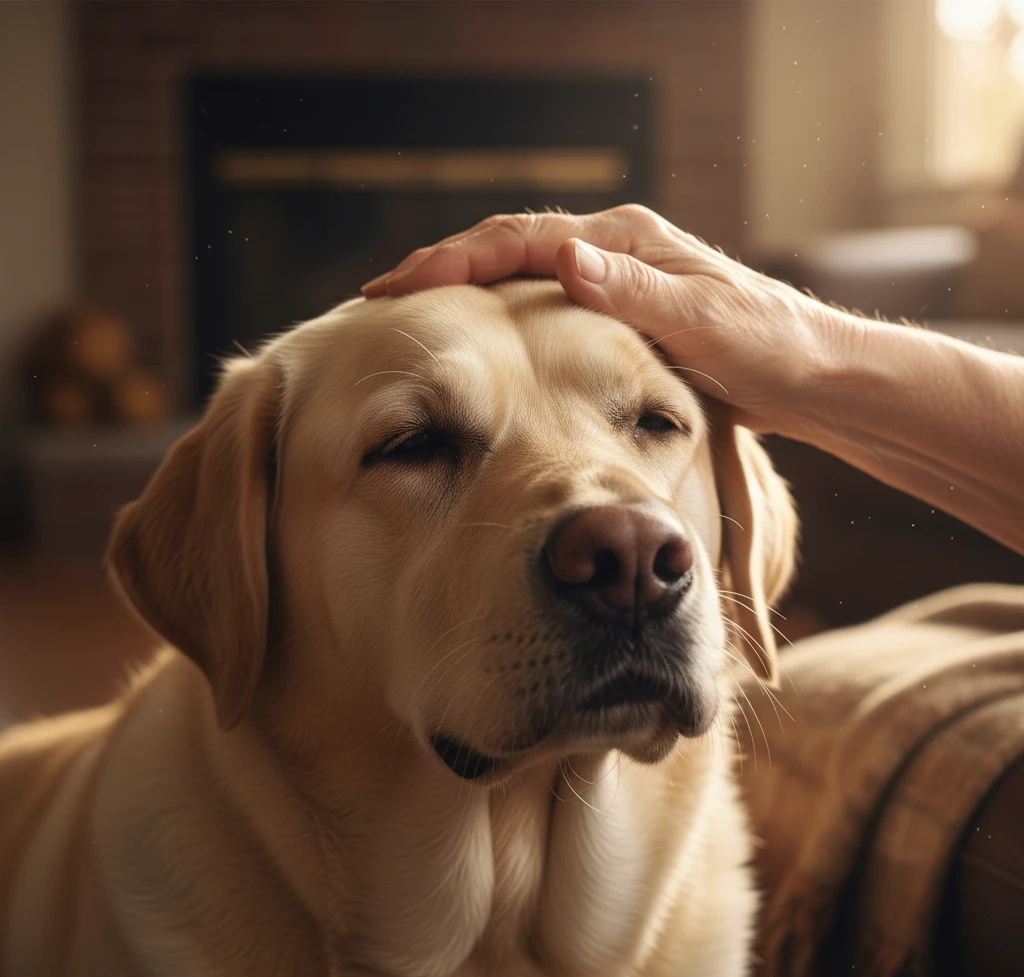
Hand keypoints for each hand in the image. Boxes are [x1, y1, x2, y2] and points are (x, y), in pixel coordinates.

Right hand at [361, 205, 844, 434]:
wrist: (811, 373)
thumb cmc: (766, 346)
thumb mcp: (701, 320)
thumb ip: (632, 289)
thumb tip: (562, 255)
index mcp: (625, 241)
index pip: (520, 238)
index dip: (455, 260)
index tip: (399, 285)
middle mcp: (613, 250)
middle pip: (508, 246)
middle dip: (442, 267)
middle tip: (379, 293)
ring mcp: (614, 279)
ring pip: (520, 274)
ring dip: (464, 287)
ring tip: (409, 310)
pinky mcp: (618, 312)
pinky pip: (541, 304)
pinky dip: (498, 312)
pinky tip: (478, 335)